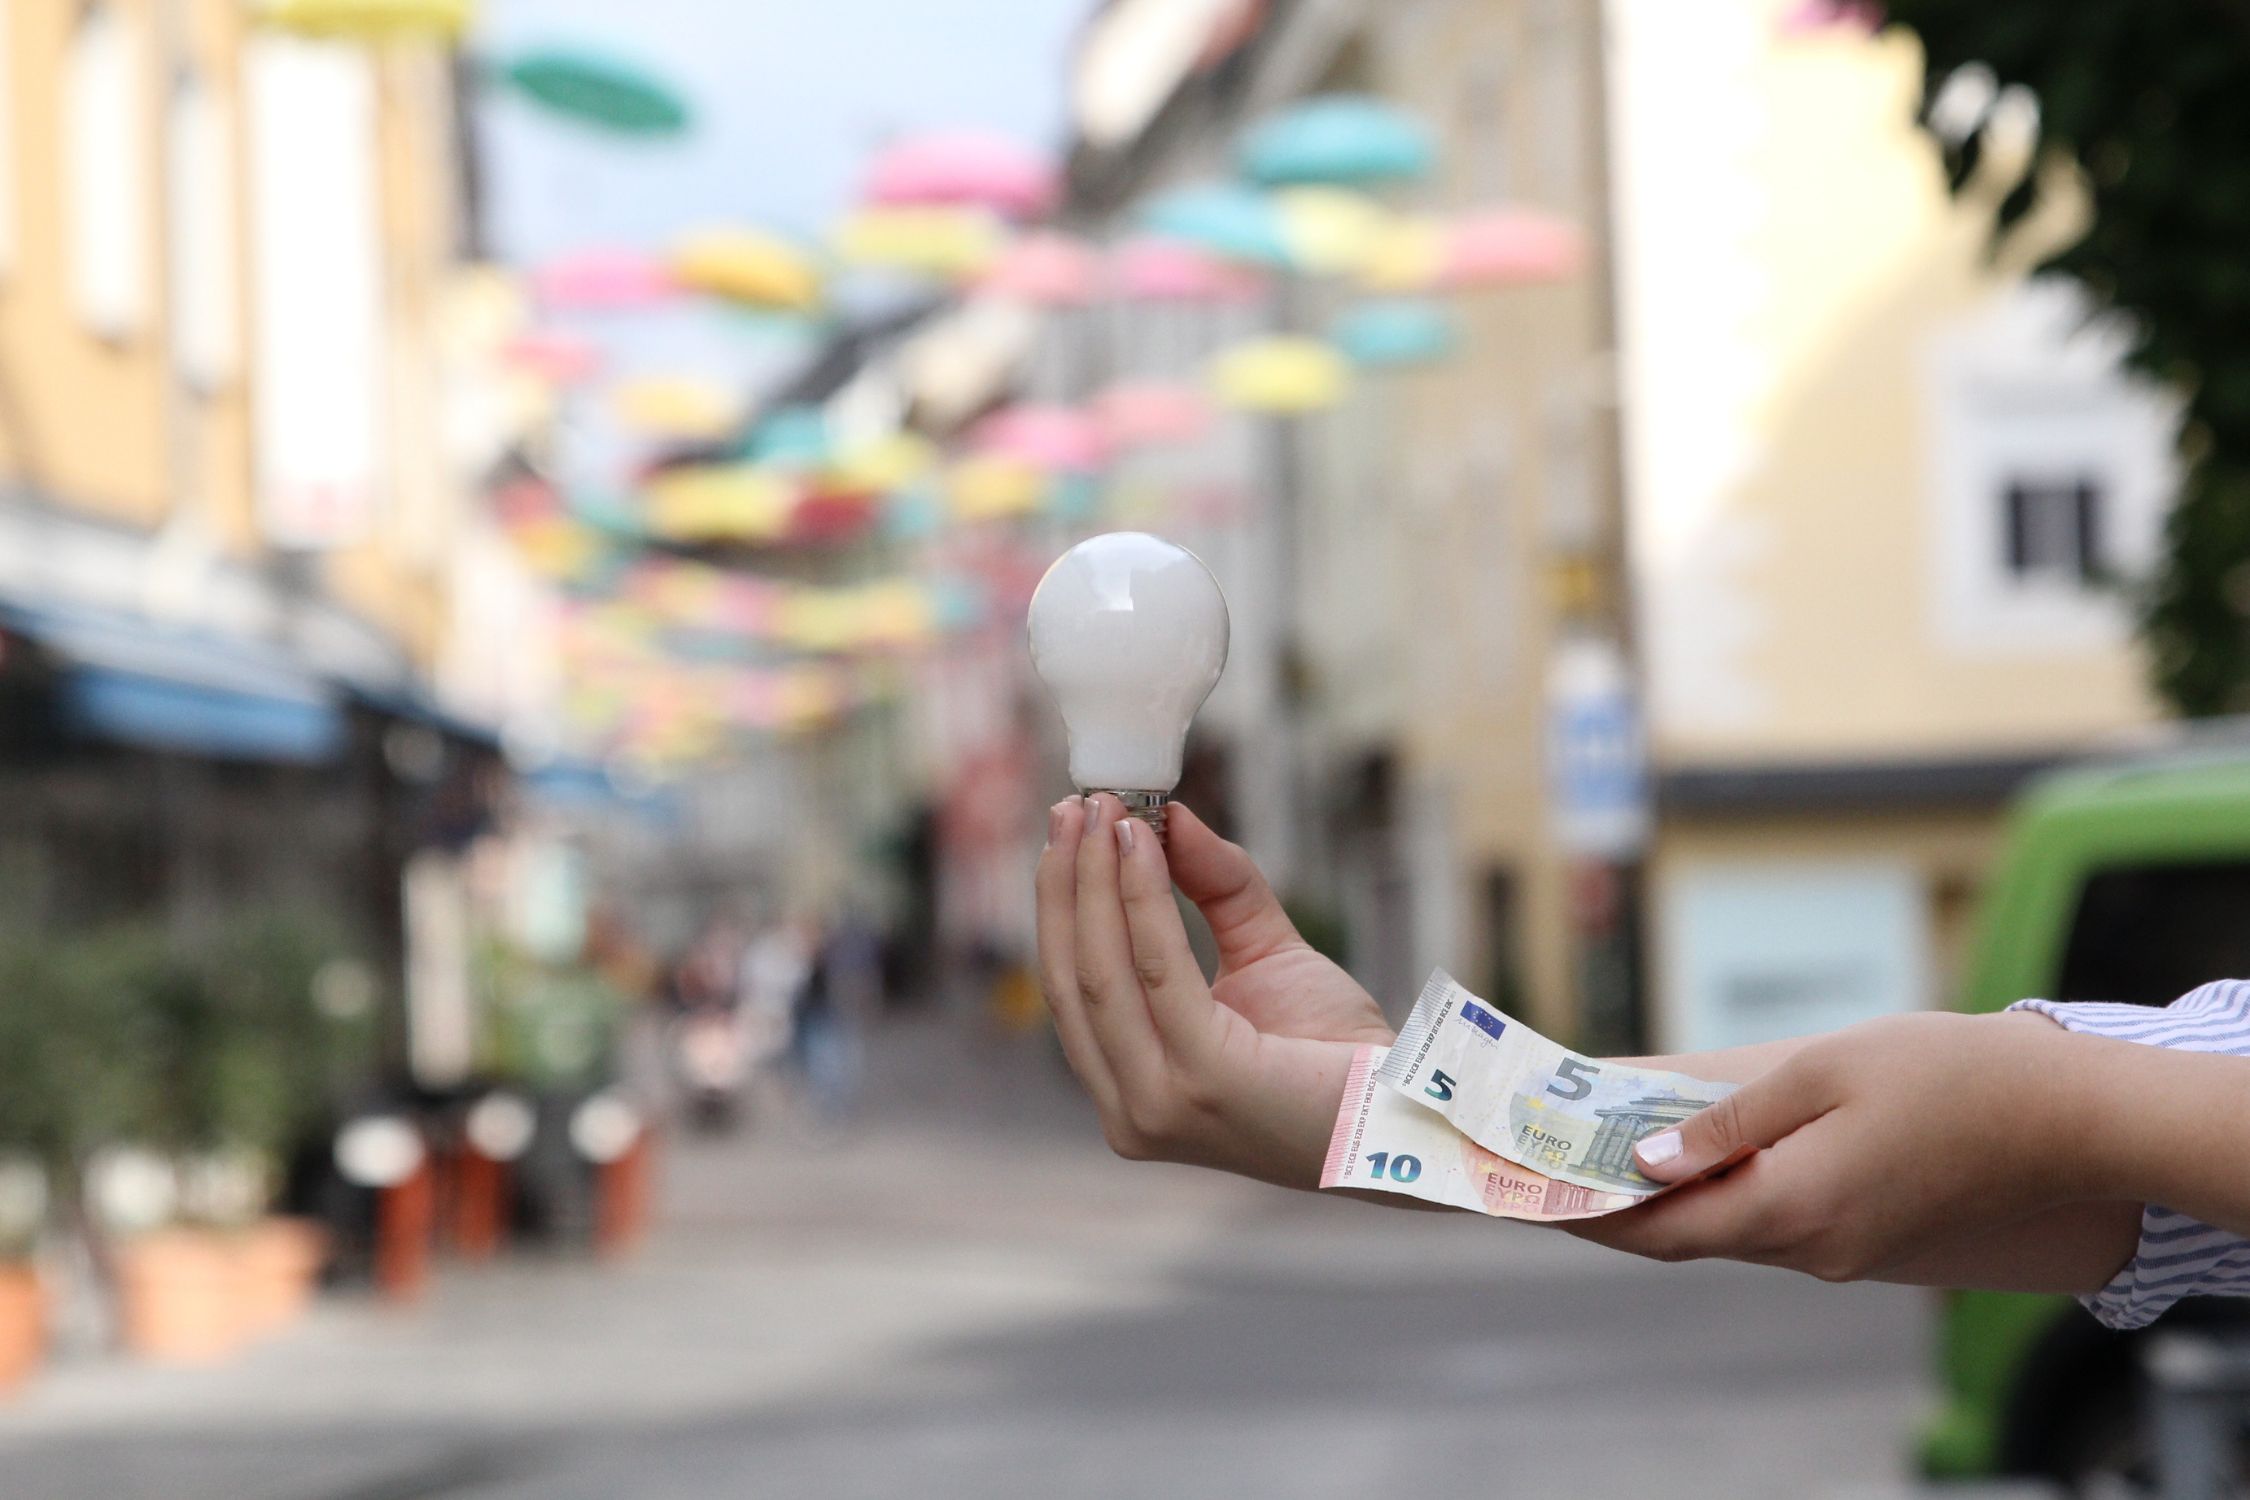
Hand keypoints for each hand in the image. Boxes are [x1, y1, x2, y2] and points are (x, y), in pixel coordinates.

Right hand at [1034, 795, 1383, 1186]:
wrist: (1406, 1111)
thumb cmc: (1337, 1050)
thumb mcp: (1263, 953)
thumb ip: (1216, 890)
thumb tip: (1172, 818)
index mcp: (1131, 1091)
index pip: (1070, 990)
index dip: (1061, 905)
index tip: (1070, 827)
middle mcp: (1130, 1111)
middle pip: (1070, 978)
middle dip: (1065, 883)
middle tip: (1074, 806)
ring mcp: (1158, 1104)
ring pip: (1099, 972)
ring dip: (1094, 882)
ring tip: (1103, 812)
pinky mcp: (1203, 1081)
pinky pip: (1157, 970)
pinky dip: (1142, 898)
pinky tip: (1145, 844)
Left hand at [1568, 1010, 2122, 1283]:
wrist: (2069, 1122)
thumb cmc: (1950, 1077)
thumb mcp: (1826, 1073)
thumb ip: (1732, 1119)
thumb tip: (1652, 1159)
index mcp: (1793, 1206)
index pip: (1661, 1227)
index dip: (1588, 1211)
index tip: (1524, 1192)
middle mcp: (1810, 1246)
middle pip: (1684, 1237)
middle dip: (1611, 1207)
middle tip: (1542, 1173)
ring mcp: (1840, 1250)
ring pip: (1725, 1231)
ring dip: (1663, 1201)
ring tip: (1594, 1156)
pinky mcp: (1863, 1236)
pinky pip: (1768, 1222)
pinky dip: (1716, 1195)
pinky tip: (1685, 1158)